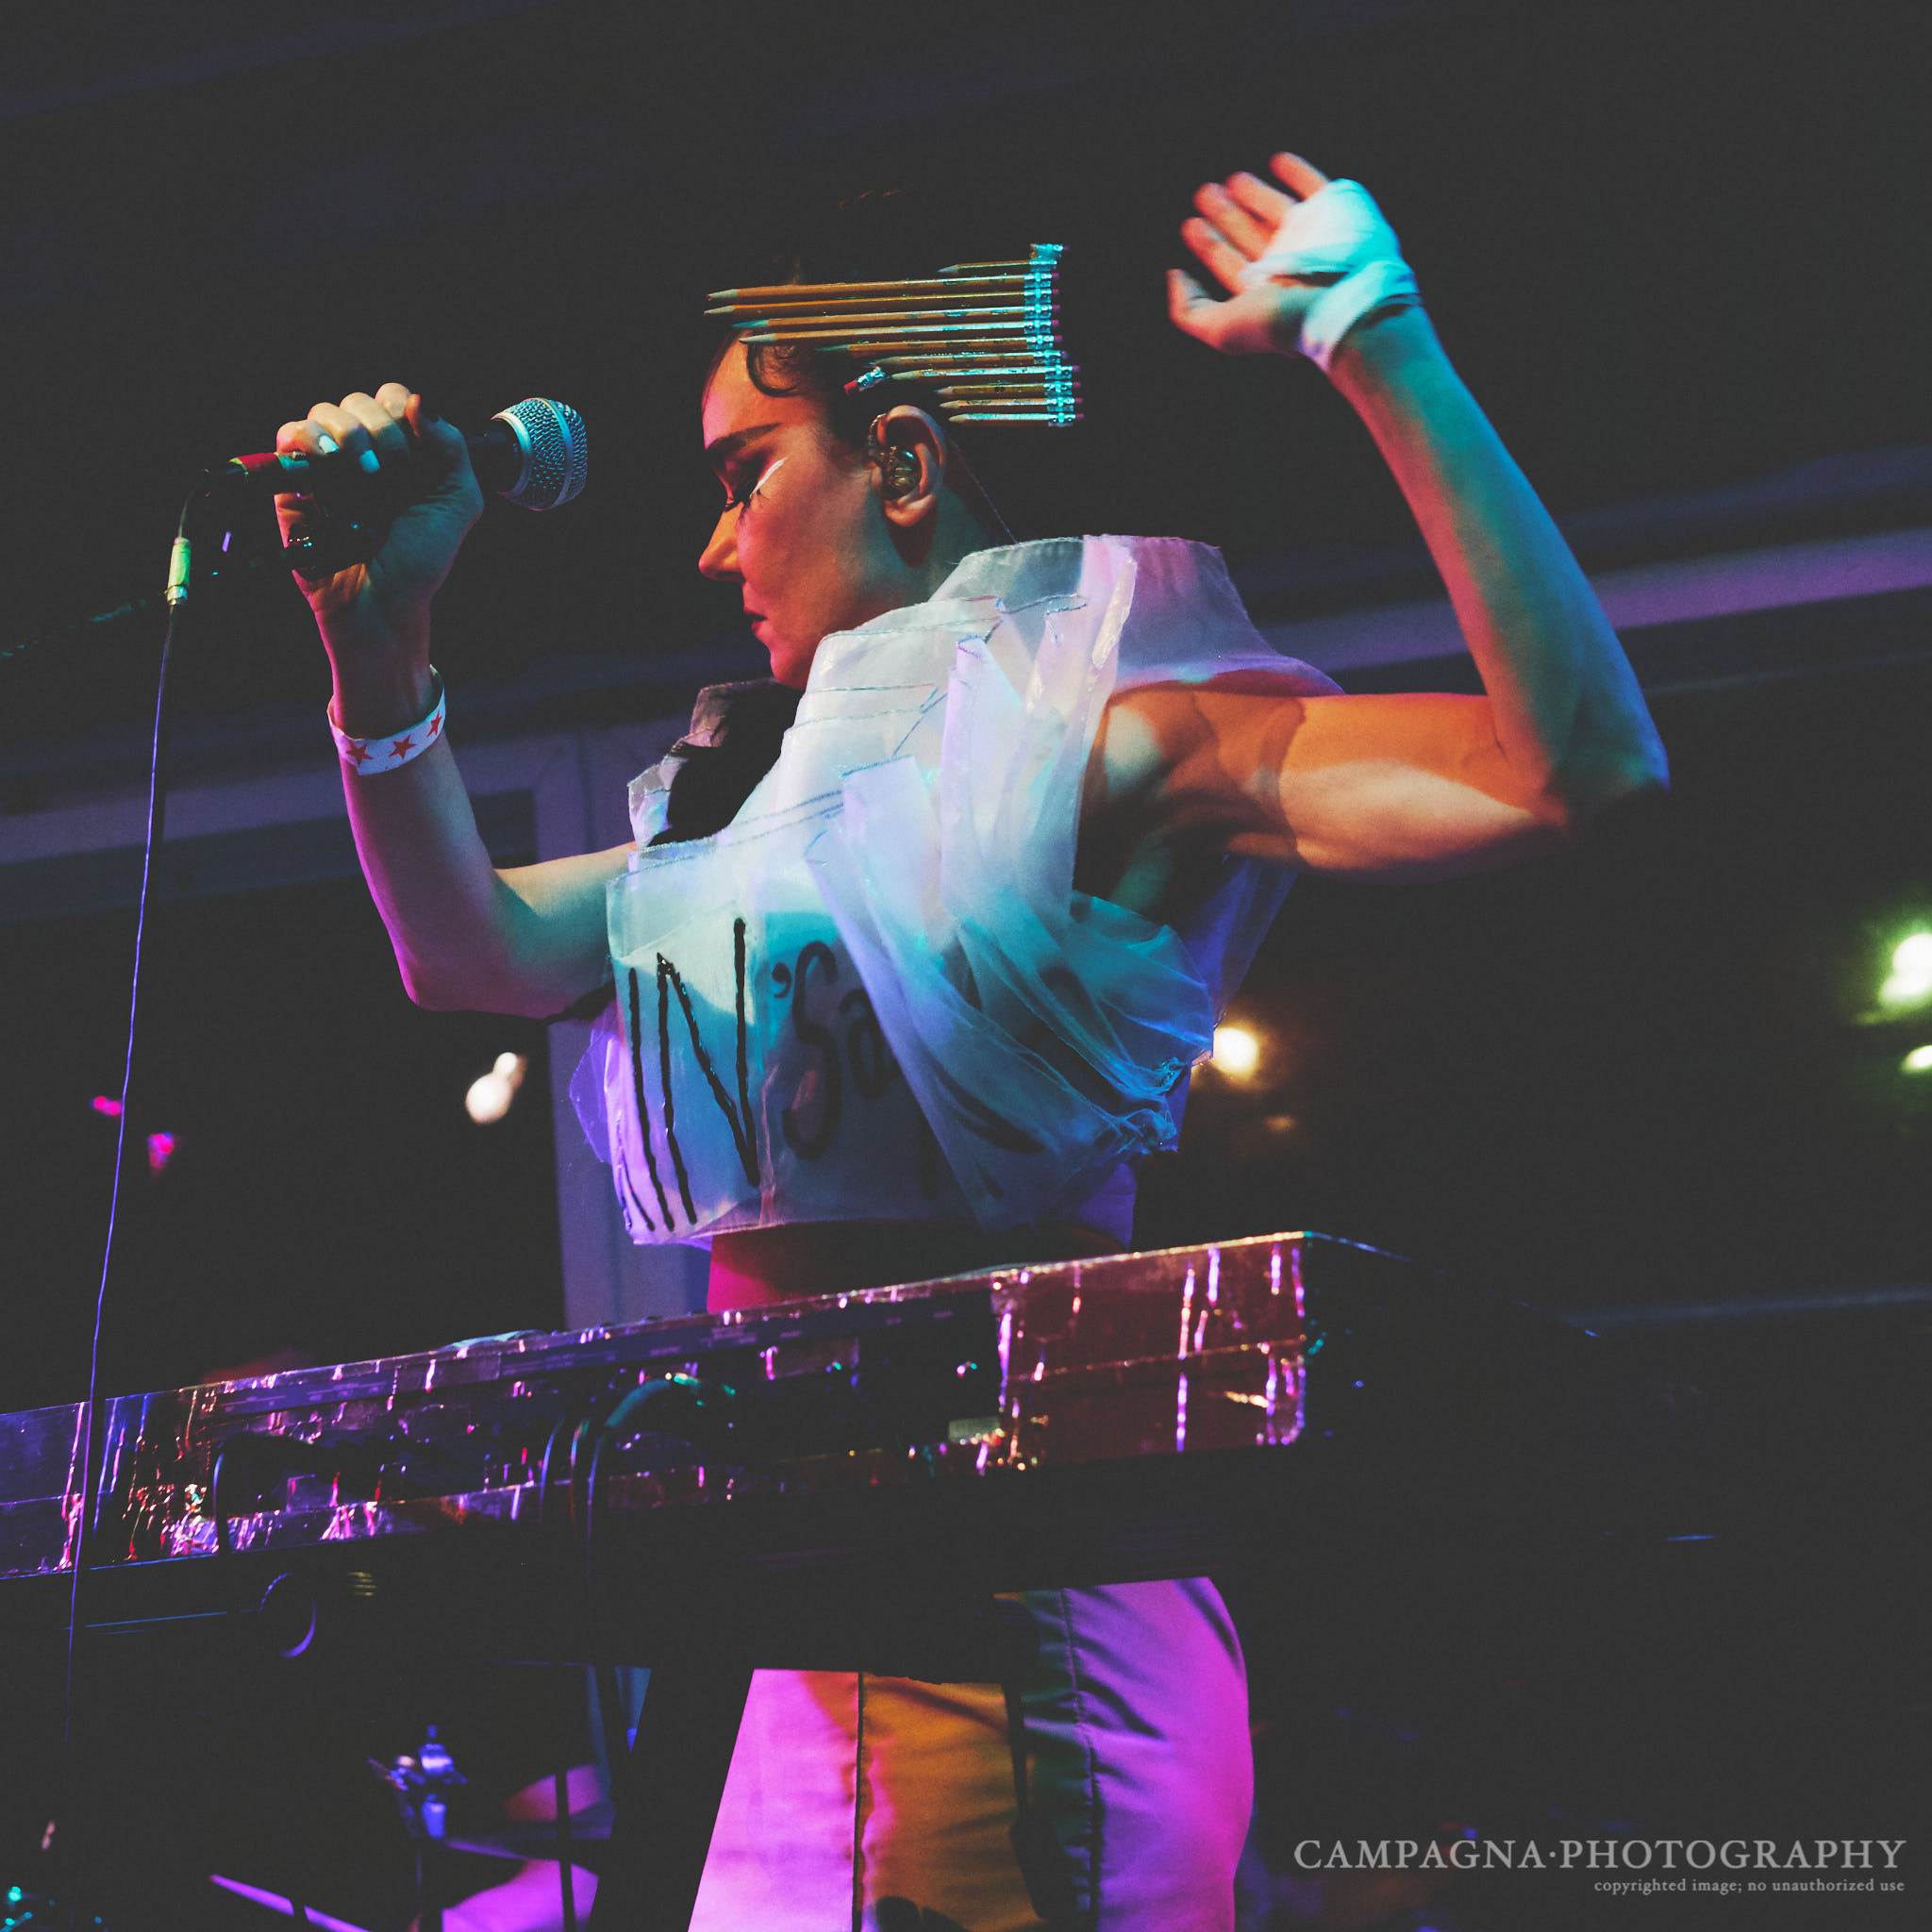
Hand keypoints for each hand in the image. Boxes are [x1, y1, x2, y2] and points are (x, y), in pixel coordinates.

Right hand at [273, 383, 483, 653]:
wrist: (381, 601)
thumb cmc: (420, 559)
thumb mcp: (457, 503)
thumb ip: (452, 448)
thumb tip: (420, 402)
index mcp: (403, 451)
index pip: (395, 399)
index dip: (403, 411)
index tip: (415, 449)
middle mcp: (364, 452)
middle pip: (360, 401)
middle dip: (380, 428)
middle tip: (391, 470)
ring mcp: (328, 464)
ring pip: (324, 411)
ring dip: (347, 432)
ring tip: (363, 471)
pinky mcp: (294, 479)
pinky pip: (290, 434)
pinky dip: (308, 438)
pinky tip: (329, 461)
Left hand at [1169, 153, 1416, 365]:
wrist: (1346, 303)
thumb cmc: (1284, 320)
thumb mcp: (1221, 328)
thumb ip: (1189, 310)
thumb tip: (1174, 277)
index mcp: (1262, 290)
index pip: (1229, 262)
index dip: (1209, 244)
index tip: (1190, 224)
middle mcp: (1286, 263)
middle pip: (1248, 232)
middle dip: (1225, 214)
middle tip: (1205, 192)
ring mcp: (1313, 236)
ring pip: (1276, 208)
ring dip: (1253, 193)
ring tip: (1231, 179)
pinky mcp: (1337, 209)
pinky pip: (1314, 184)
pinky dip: (1297, 170)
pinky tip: (1278, 160)